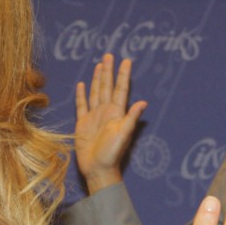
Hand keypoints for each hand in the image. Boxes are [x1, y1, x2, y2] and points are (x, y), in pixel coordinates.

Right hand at [74, 54, 146, 193]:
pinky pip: (82, 105)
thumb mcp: (123, 135)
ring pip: (96, 92)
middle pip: (107, 86)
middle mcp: (105, 111)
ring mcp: (94, 116)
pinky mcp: (82, 123)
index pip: (120, 89)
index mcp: (116, 112)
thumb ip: (131, 118)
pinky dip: (82, 94)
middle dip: (108, 71)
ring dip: (98, 79)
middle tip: (110, 55)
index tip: (126, 60)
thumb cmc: (112, 153)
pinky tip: (83, 84)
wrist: (97, 168)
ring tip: (99, 65)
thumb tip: (143, 102)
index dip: (123, 75)